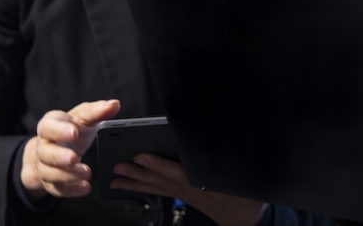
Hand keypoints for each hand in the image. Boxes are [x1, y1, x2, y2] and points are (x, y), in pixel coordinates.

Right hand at [20, 99, 121, 200]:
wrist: (60, 147)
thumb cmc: (74, 128)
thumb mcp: (84, 117)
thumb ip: (97, 111)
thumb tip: (114, 104)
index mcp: (50, 126)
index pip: (48, 127)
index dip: (59, 131)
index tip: (74, 132)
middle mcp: (44, 147)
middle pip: (45, 153)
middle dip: (59, 157)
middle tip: (74, 158)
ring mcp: (44, 166)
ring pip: (49, 173)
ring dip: (67, 175)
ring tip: (86, 173)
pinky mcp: (51, 182)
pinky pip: (57, 189)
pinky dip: (71, 190)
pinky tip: (84, 188)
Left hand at [111, 154, 267, 225]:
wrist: (245, 219)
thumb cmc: (243, 199)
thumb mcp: (237, 177)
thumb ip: (224, 163)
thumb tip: (218, 144)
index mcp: (201, 183)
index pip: (175, 172)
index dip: (157, 164)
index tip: (141, 156)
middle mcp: (189, 190)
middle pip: (159, 181)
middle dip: (136, 174)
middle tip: (117, 167)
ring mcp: (185, 195)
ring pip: (157, 187)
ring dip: (136, 183)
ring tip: (117, 180)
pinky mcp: (186, 197)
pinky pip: (162, 192)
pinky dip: (147, 188)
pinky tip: (137, 186)